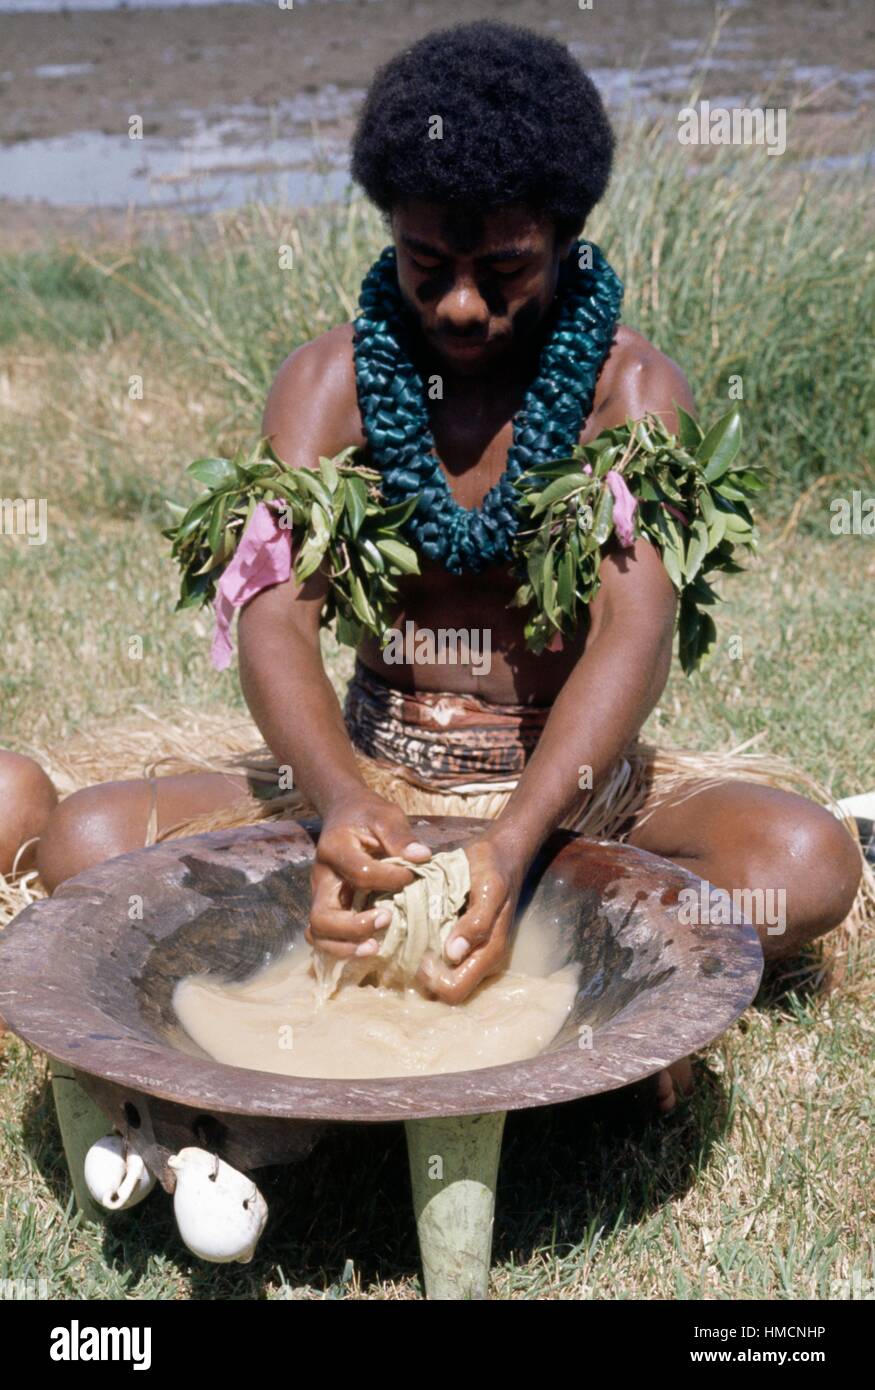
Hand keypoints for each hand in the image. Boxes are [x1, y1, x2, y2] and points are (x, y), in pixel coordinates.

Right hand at [307, 790, 430, 960]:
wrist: (345, 813)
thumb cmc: (368, 815)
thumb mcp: (386, 816)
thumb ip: (401, 836)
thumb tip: (422, 858)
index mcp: (335, 849)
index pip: (360, 873)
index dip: (389, 879)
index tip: (411, 875)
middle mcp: (321, 877)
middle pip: (323, 915)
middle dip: (355, 927)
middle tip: (387, 919)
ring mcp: (320, 895)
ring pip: (318, 933)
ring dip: (345, 946)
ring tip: (375, 946)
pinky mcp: (327, 906)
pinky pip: (323, 936)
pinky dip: (342, 948)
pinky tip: (370, 946)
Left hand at [419, 832, 525, 1004]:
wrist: (501, 855)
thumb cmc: (493, 870)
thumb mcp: (489, 889)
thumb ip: (476, 922)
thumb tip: (453, 954)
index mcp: (490, 952)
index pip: (455, 991)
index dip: (434, 979)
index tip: (423, 953)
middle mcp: (482, 960)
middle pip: (447, 992)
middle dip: (427, 977)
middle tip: (415, 948)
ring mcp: (473, 954)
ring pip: (443, 979)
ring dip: (426, 967)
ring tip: (414, 940)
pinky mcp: (463, 945)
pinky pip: (443, 963)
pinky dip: (429, 954)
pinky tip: (419, 934)